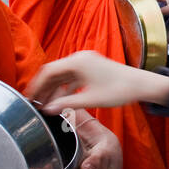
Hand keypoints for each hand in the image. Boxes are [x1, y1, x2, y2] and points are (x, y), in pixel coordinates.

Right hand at [26, 51, 168, 115]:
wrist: (141, 85)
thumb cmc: (118, 90)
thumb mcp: (90, 100)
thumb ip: (66, 104)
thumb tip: (47, 110)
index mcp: (77, 62)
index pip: (48, 72)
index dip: (36, 85)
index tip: (28, 97)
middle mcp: (79, 58)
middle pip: (54, 72)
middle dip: (43, 88)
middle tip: (33, 102)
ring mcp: (86, 62)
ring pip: (62, 75)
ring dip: (54, 89)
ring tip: (45, 104)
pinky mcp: (91, 68)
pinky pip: (72, 77)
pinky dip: (65, 88)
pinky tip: (61, 100)